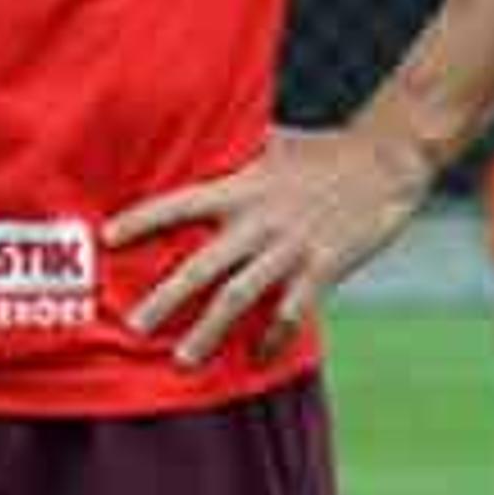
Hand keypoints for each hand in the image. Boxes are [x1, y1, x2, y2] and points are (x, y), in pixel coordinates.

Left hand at [109, 124, 433, 366]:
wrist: (385, 161)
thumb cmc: (323, 151)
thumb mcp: (271, 144)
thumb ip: (234, 153)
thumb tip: (196, 134)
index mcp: (241, 188)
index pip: (179, 204)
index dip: (142, 220)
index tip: (108, 238)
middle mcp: (258, 221)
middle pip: (201, 266)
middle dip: (165, 299)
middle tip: (132, 327)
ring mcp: (290, 248)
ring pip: (239, 298)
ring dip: (208, 332)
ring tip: (182, 359)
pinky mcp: (322, 268)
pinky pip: (291, 313)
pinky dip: (272, 338)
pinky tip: (255, 356)